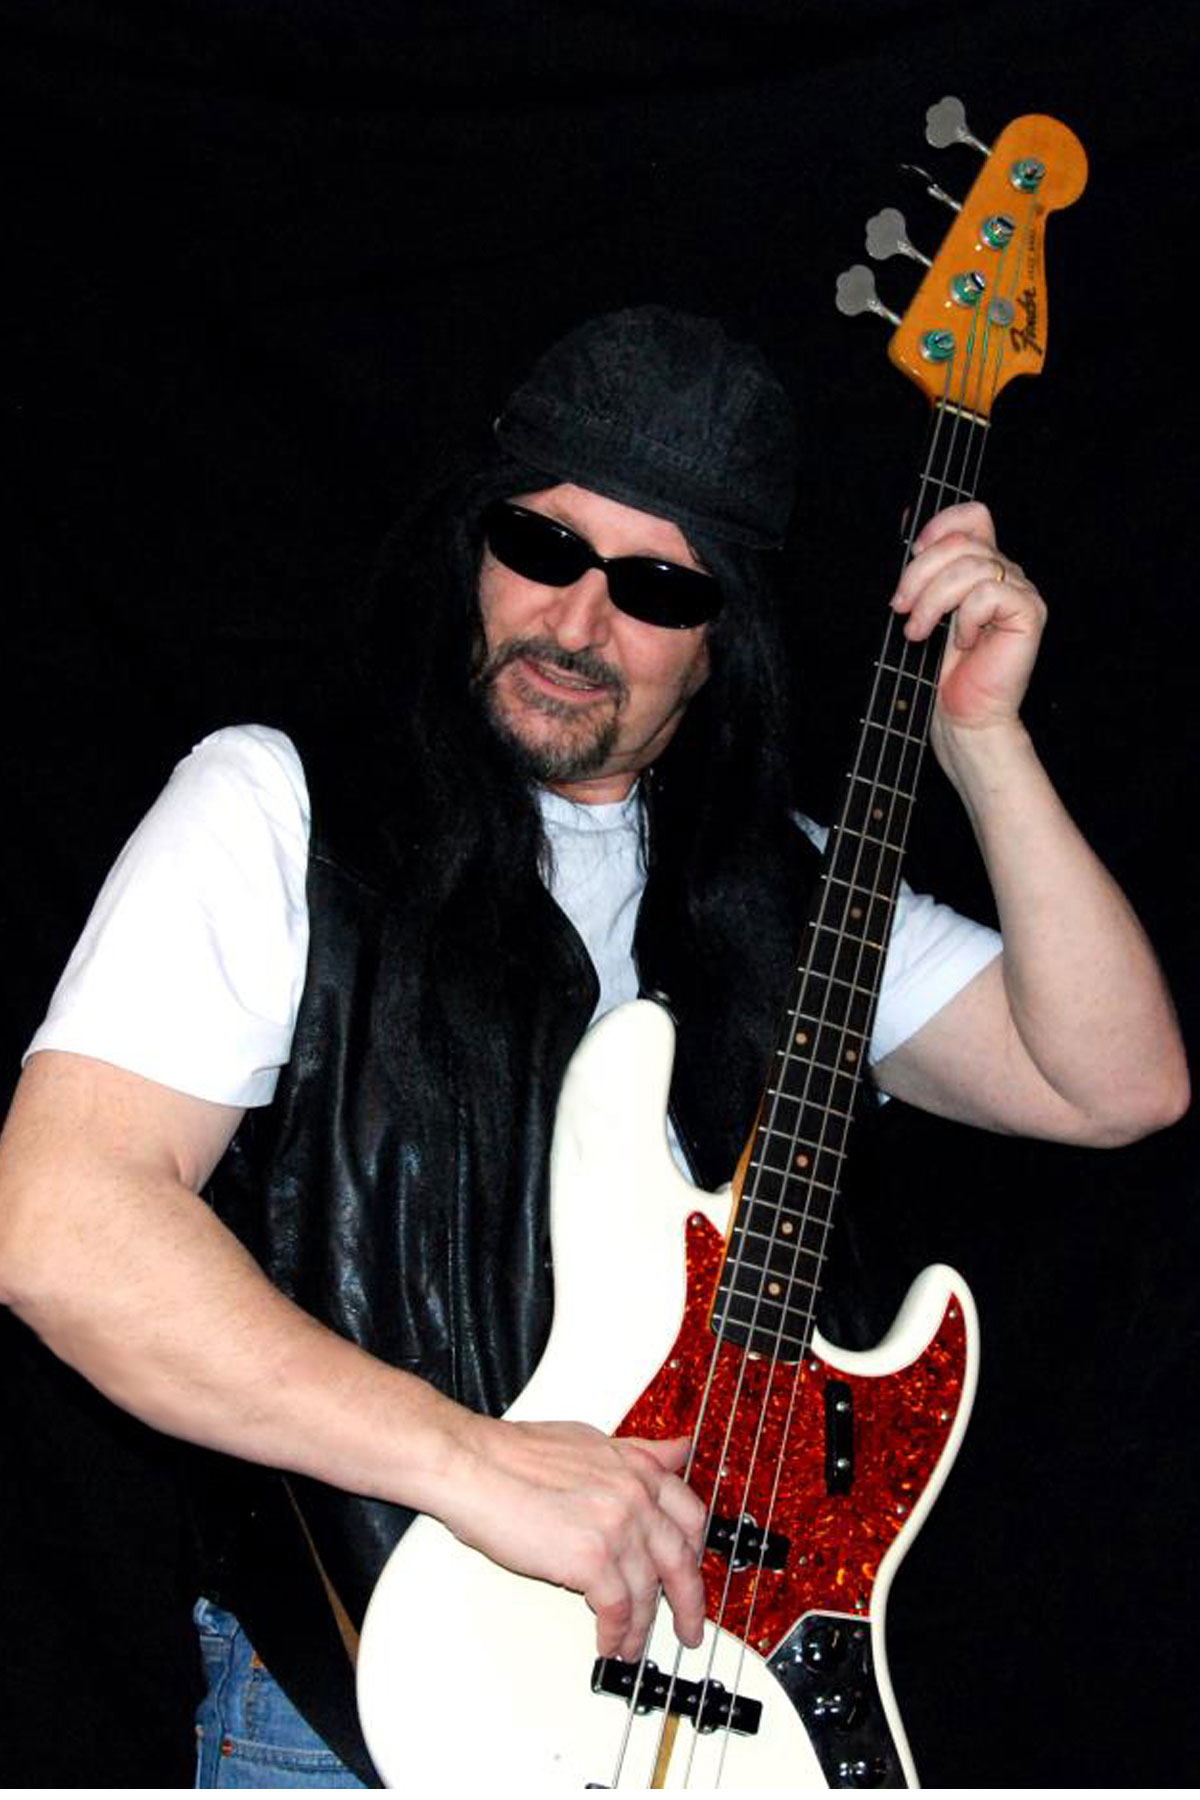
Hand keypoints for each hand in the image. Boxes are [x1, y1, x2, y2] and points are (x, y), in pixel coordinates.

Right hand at [439, 1416, 706, 1661]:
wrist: (470, 1465)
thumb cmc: (513, 1455)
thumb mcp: (590, 1441)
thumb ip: (639, 1453)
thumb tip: (678, 1452)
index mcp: (636, 1467)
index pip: (690, 1514)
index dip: (696, 1551)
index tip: (693, 1573)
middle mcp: (634, 1495)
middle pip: (681, 1560)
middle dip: (689, 1603)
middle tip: (689, 1629)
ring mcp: (616, 1527)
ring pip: (648, 1592)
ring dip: (642, 1628)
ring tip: (632, 1645)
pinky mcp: (590, 1559)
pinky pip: (617, 1610)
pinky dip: (617, 1634)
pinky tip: (610, 1643)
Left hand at [890, 501, 1045, 736]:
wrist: (963, 717)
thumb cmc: (940, 670)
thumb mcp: (922, 609)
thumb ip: (922, 568)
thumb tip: (905, 519)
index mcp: (983, 566)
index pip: (973, 516)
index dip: (940, 525)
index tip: (912, 554)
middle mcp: (1005, 572)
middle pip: (962, 542)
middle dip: (919, 574)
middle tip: (900, 608)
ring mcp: (1020, 591)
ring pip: (970, 567)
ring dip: (932, 602)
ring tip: (918, 633)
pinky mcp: (1029, 612)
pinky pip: (987, 594)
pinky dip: (964, 618)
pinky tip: (963, 642)